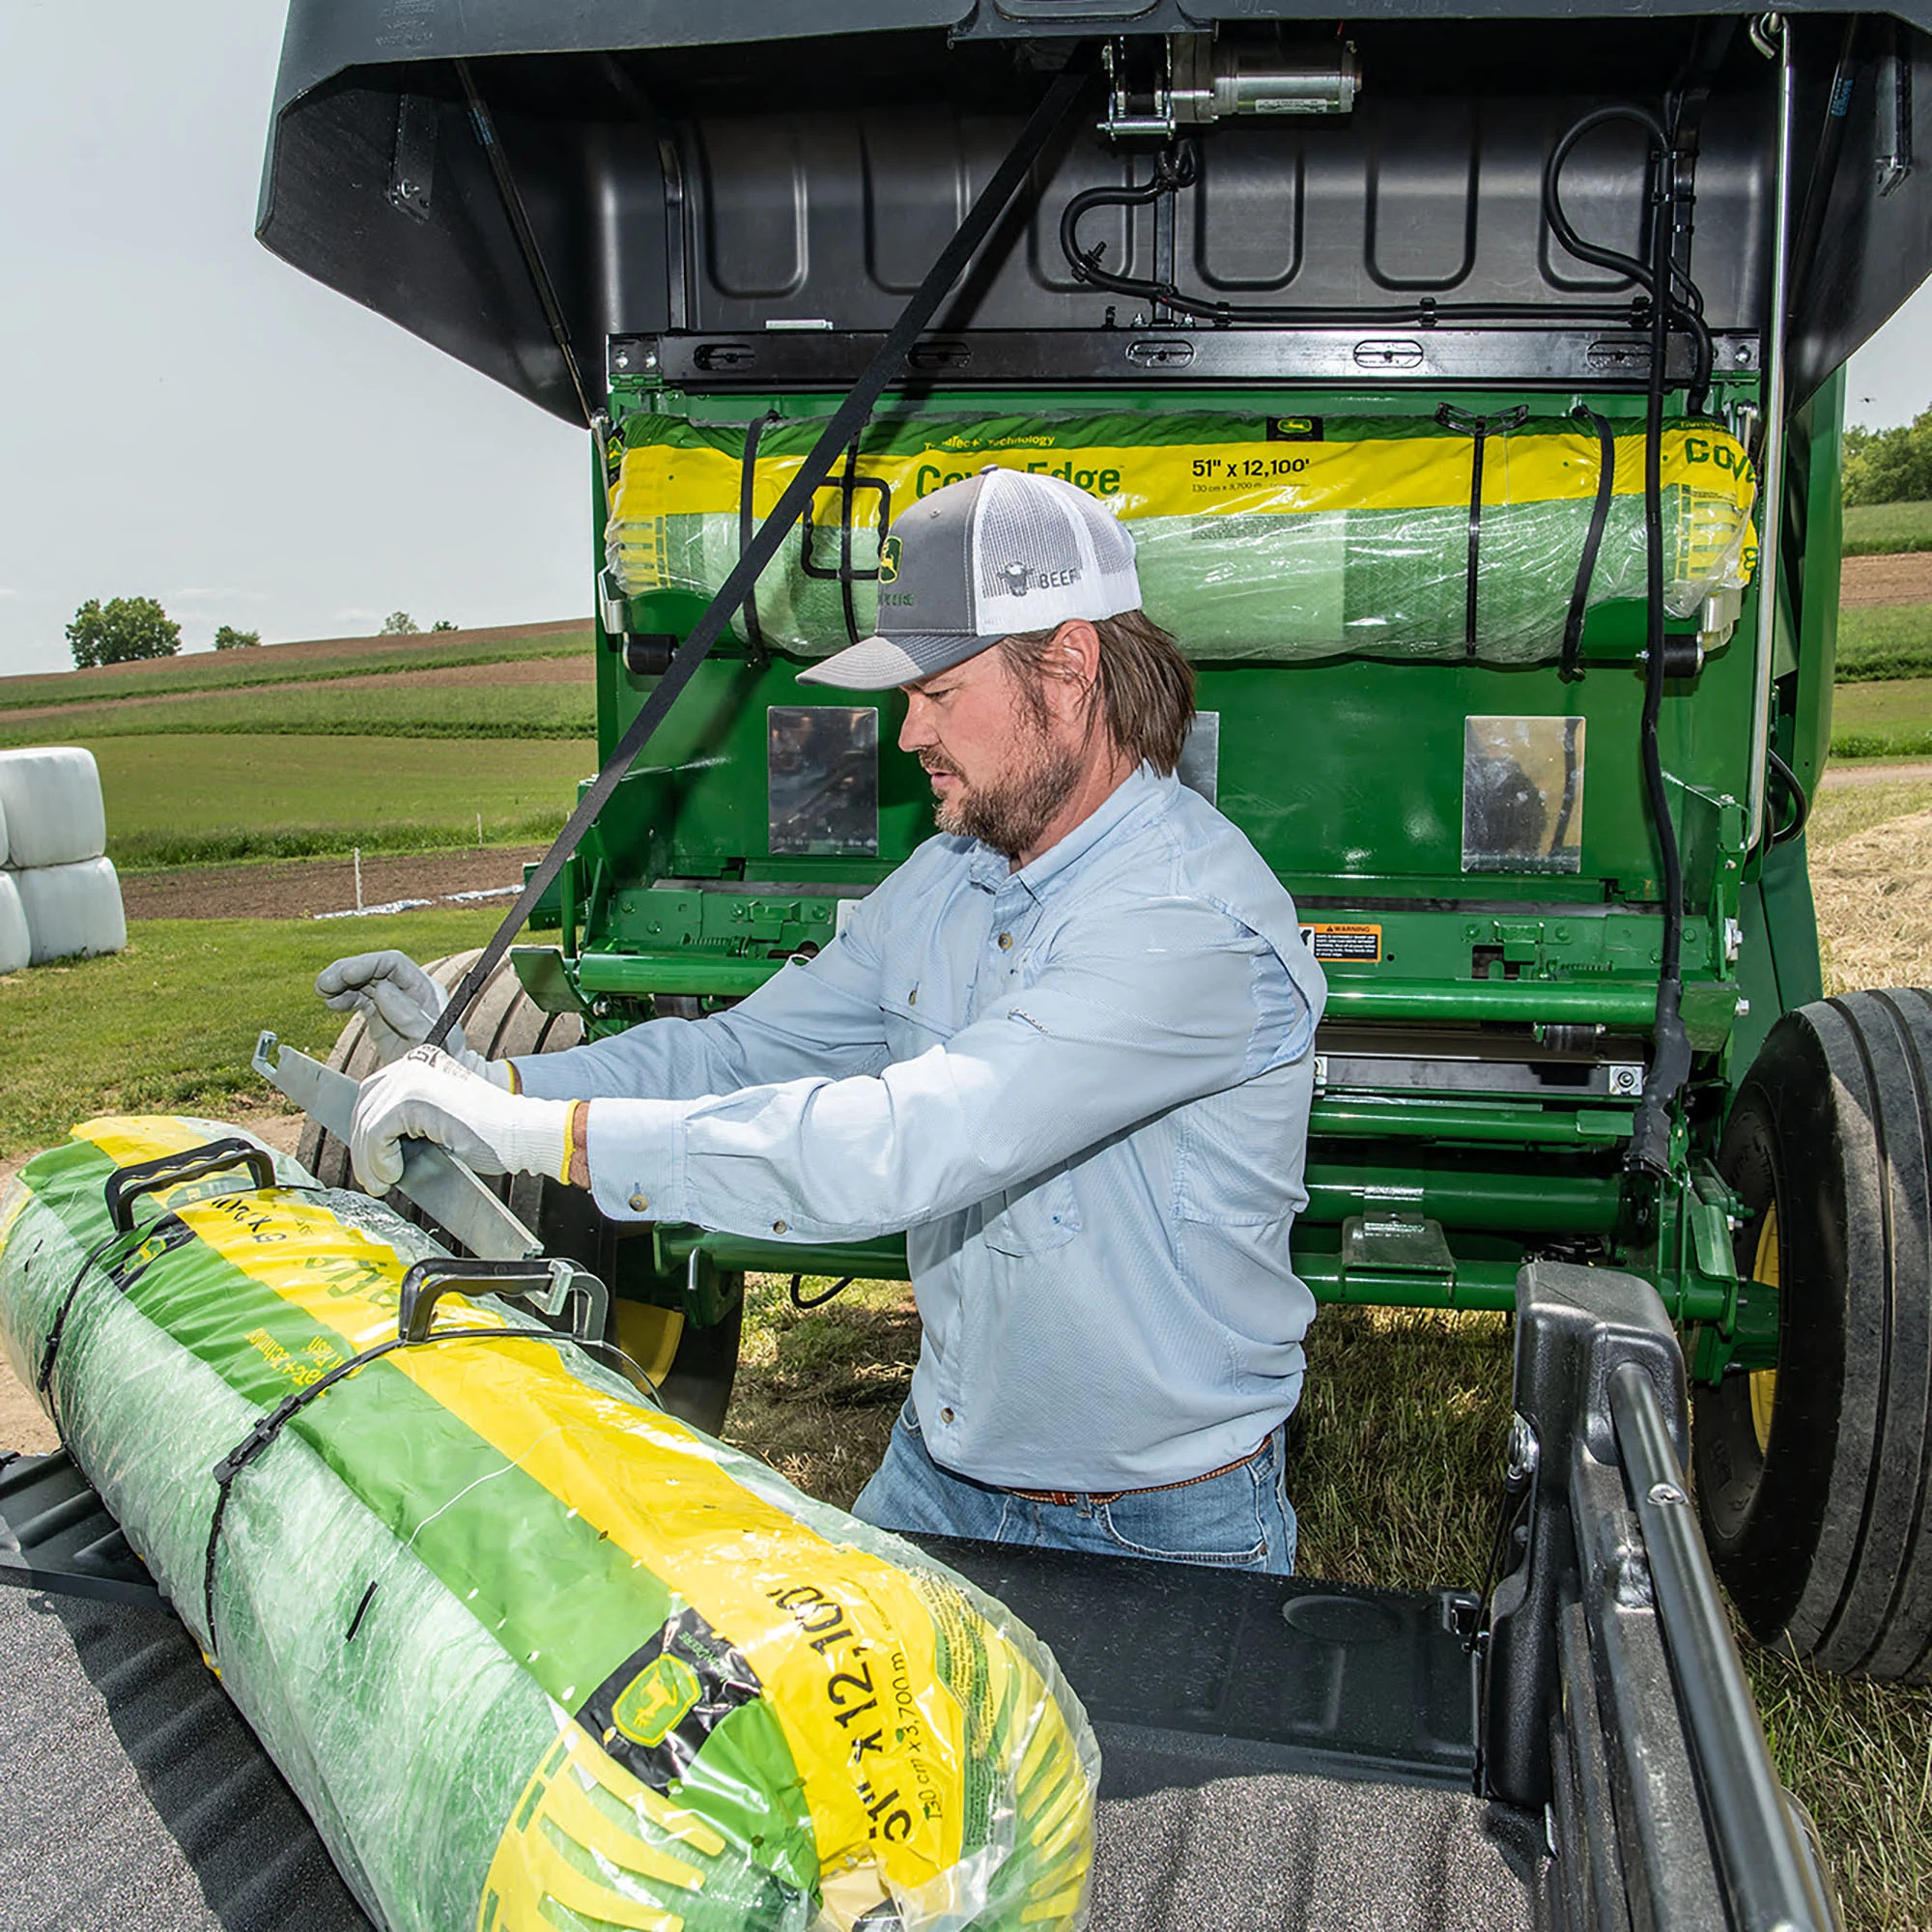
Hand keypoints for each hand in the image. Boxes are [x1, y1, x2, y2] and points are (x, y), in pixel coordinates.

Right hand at [316, 951, 504, 1081]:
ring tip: (323, 993)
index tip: (344, 974)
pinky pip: (360, 1000)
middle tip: (323, 985)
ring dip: (341, 984)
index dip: (367, 964)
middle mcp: (409, 992)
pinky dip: (344, 998)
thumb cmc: (442, 1062)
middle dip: (347, 972)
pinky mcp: (382, 1017)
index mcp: (425, 990)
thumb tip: (382, 989)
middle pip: (374, 970)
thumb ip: (409, 1015)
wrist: (440, 1086)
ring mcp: (394, 1003)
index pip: (394, 964)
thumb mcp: (430, 1041)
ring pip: (364, 983)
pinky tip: (332, 1004)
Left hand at [350, 1047, 573, 1193]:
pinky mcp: (414, 1100)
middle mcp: (413, 1064)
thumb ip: (406, 1123)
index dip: (364, 1129)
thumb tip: (369, 1147)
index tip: (370, 1161)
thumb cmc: (491, 1135)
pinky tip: (393, 1173)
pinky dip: (379, 1159)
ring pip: (367, 1122)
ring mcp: (413, 1078)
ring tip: (382, 1181)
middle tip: (372, 1178)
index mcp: (420, 1063)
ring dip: (369, 1159)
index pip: (373, 1092)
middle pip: (364, 1105)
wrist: (522, 1134)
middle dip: (363, 1147)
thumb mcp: (437, 1121)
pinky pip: (377, 1134)